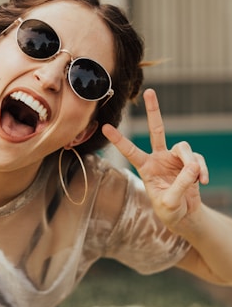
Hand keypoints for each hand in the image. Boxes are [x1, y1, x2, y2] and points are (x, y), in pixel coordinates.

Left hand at [102, 89, 208, 231]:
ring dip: (191, 162)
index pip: (130, 151)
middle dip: (153, 111)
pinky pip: (197, 159)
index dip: (118, 139)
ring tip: (195, 178)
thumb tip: (193, 167)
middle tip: (150, 91)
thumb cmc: (169, 210)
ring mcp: (174, 158)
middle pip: (156, 130)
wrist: (185, 215)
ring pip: (183, 147)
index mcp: (145, 167)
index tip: (105, 127)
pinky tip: (202, 182)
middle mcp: (158, 158)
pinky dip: (201, 170)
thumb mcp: (169, 202)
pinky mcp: (189, 162)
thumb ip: (180, 185)